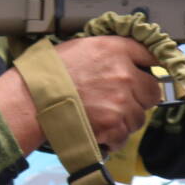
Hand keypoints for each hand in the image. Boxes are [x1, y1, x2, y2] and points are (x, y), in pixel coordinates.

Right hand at [0, 36, 161, 153]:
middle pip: (153, 91)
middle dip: (139, 98)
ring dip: (125, 119)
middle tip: (119, 101)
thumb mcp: (82, 47)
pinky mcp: (115, 125)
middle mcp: (124, 73)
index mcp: (115, 49)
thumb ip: (110, 52)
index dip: (153, 67)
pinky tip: (96, 129)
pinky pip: (125, 136)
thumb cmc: (50, 73)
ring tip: (100, 116)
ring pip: (139, 116)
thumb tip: (128, 60)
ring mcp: (121, 101)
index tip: (153, 74)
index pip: (152, 55)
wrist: (31, 100)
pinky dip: (113, 137)